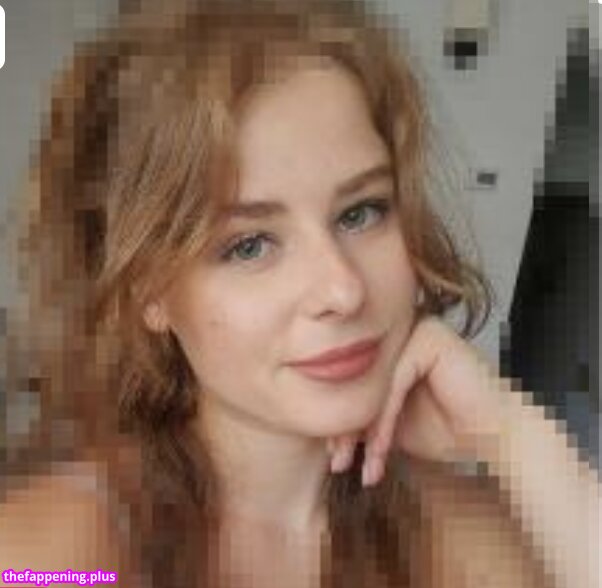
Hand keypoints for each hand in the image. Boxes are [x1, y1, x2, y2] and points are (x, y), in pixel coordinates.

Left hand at [327, 317, 507, 485]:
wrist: (493, 437)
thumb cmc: (444, 429)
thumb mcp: (387, 423)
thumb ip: (359, 414)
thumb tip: (318, 423)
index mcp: (387, 347)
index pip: (350, 382)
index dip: (339, 422)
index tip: (333, 457)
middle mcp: (398, 333)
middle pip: (358, 381)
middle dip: (346, 429)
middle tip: (338, 463)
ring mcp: (414, 330)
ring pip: (372, 384)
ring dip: (363, 431)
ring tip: (360, 466)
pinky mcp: (428, 337)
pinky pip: (392, 383)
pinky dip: (383, 421)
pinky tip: (379, 453)